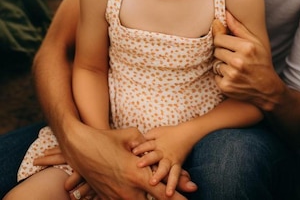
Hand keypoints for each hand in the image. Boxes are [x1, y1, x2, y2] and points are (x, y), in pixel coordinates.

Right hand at [36, 125, 195, 199]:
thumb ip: (146, 144)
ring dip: (149, 198)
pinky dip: (134, 197)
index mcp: (137, 174)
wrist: (78, 147)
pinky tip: (138, 192)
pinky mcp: (106, 198)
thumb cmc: (105, 138)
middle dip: (168, 198)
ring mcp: (116, 197)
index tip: (191, 196)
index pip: (163, 192)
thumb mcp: (130, 136)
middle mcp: (128, 190)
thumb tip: (153, 149)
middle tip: (182, 191)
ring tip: (163, 190)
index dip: (179, 198)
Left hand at [131, 125, 195, 196]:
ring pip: (164, 168)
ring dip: (158, 175)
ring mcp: (170, 160)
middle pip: (154, 156)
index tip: (133, 151)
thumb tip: (132, 142)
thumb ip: (146, 138)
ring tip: (153, 182)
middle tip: (139, 165)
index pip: (147, 145)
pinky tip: (168, 193)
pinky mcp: (177, 166)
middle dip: (147, 160)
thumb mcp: (156, 132)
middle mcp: (162, 152)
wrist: (186, 134)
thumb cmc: (168, 133)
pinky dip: (172, 184)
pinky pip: (175, 175)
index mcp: (156, 144)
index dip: (140, 148)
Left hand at [212, 11, 277, 108]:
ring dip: (222, 64)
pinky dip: (221, 75)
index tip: (229, 44)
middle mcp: (238, 61)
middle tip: (234, 56)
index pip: (219, 38)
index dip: (222, 40)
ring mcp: (232, 75)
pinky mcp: (226, 86)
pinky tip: (233, 76)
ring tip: (234, 66)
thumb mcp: (255, 42)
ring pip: (215, 63)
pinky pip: (215, 75)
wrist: (267, 88)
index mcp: (246, 47)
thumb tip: (225, 13)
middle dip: (223, 52)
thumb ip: (238, 28)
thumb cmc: (261, 61)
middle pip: (216, 50)